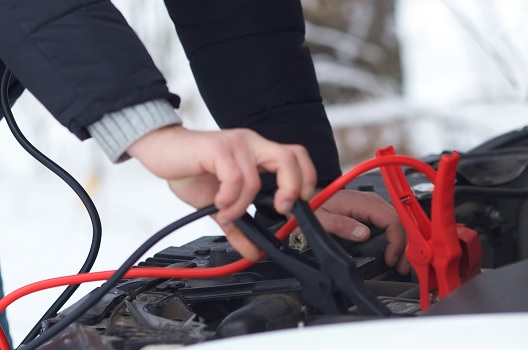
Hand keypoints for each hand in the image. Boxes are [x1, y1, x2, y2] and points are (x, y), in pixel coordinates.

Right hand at [127, 125, 316, 260]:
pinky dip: (230, 198)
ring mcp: (235, 144)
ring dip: (243, 205)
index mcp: (257, 153)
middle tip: (282, 209)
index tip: (298, 205)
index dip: (306, 178)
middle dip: (292, 187)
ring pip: (256, 178)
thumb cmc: (191, 169)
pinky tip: (220, 204)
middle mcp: (251, 144)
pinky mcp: (217, 149)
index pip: (296, 156)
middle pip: (290, 157)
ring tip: (228, 213)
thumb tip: (252, 252)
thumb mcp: (220, 204)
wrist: (161, 151)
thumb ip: (238, 226)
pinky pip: (235, 177)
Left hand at [312, 190, 409, 274]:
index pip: (392, 220)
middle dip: (404, 246)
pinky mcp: (370, 210)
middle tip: (402, 266)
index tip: (391, 258)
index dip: (396, 241)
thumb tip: (363, 234)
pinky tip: (394, 250)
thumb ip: (340, 225)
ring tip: (401, 262)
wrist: (306, 200)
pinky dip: (396, 237)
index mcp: (361, 202)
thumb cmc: (312, 207)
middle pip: (400, 222)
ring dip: (403, 243)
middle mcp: (370, 201)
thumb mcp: (321, 219)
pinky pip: (390, 222)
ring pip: (398, 222)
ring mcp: (372, 204)